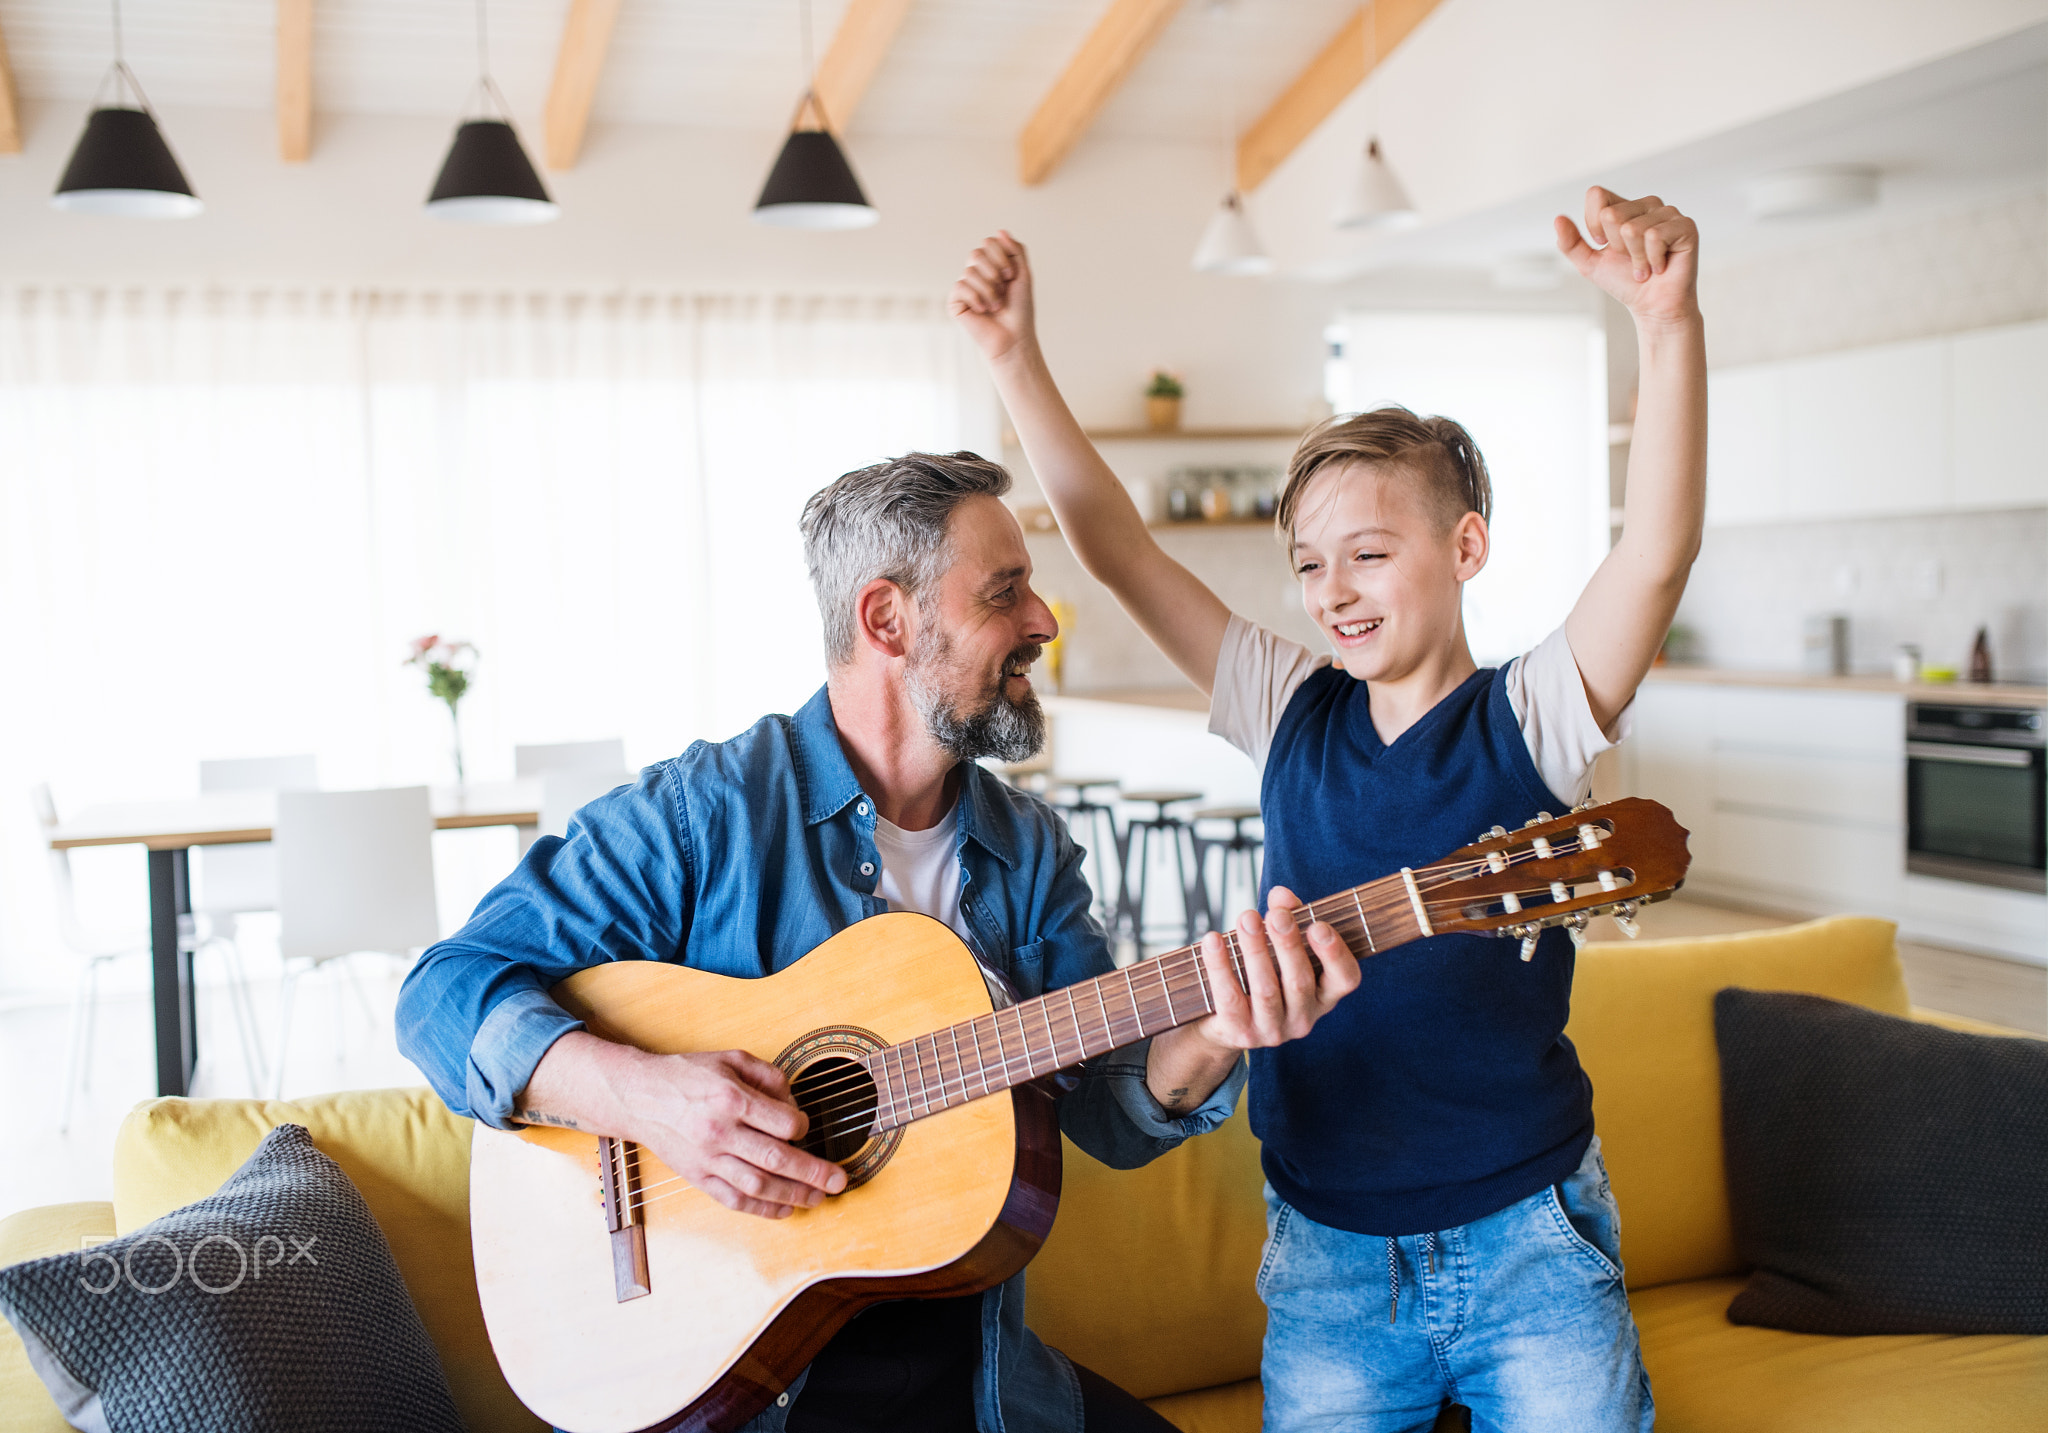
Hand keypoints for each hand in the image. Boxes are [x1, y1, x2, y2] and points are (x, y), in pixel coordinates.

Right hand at [620, 1048, 847, 1219]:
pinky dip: (761, 1209)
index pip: (783, 1123)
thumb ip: (768, 1075)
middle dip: (813, 1173)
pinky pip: (733, 1200)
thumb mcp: (731, 1059)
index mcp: (731, 1099)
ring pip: (757, 1185)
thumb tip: (794, 1101)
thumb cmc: (688, 1075)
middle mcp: (720, 1132)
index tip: (805, 1127)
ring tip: (818, 1198)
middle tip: (839, 1181)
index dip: (804, 1127)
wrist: (640, 1097)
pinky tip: (783, 1210)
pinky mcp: (698, 1177)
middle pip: (776, 1159)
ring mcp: (708, 1159)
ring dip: (792, 1195)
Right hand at [948, 230, 1035, 362]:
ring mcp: (964, 287)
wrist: (1014, 336)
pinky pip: (960, 287)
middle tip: (1003, 288)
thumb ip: (1016, 250)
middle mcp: (976, 273)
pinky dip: (976, 298)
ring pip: (970, 272)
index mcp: (991, 265)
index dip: (1000, 255)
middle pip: (976, 253)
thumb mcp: (1023, 274)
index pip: (988, 243)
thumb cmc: (1020, 309)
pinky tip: (983, 311)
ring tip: (996, 305)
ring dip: (989, 290)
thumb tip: (1000, 231)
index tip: (1011, 275)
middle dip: (993, 271)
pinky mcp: (955, 302)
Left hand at [1186, 886, 1361, 1052]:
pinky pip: (1229, 998)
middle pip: (1300, 981)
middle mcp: (1303, 1018)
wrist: (1225, 1023)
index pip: (1345, 979)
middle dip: (1288, 944)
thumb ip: (1286, 917)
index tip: (1318, 926)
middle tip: (1276, 914)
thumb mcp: (1280, 946)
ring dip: (1255, 950)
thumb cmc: (1262, 974)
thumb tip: (1281, 894)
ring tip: (1246, 918)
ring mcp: (1273, 1031)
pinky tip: (1213, 940)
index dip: (1336, 954)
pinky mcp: (1241, 1033)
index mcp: (1324, 995)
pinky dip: (1220, 966)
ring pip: (1266, 990)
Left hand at [1555, 187, 1698, 327]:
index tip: (1604, 245)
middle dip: (1616, 247)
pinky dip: (1652, 260)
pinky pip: (1654, 236)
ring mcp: (1668, 212)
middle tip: (1631, 259)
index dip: (1593, 225)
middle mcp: (1646, 204)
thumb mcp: (1589, 263)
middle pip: (1611, 215)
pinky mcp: (1685, 225)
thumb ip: (1571, 243)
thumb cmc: (1625, 282)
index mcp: (1624, 207)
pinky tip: (1660, 265)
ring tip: (1646, 265)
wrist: (1651, 306)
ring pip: (1632, 229)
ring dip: (1635, 258)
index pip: (1596, 195)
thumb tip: (1558, 218)